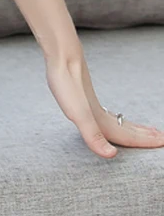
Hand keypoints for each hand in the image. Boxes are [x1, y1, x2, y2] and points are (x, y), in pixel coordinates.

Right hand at [45, 45, 163, 157]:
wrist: (61, 61)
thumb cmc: (68, 85)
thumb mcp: (79, 113)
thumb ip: (92, 136)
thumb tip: (110, 155)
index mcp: (96, 125)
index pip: (126, 138)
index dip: (145, 142)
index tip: (163, 142)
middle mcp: (95, 120)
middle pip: (125, 133)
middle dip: (143, 138)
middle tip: (161, 139)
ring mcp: (92, 109)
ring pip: (119, 125)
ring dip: (134, 130)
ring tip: (147, 131)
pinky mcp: (88, 99)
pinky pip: (111, 116)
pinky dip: (121, 120)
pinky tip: (117, 117)